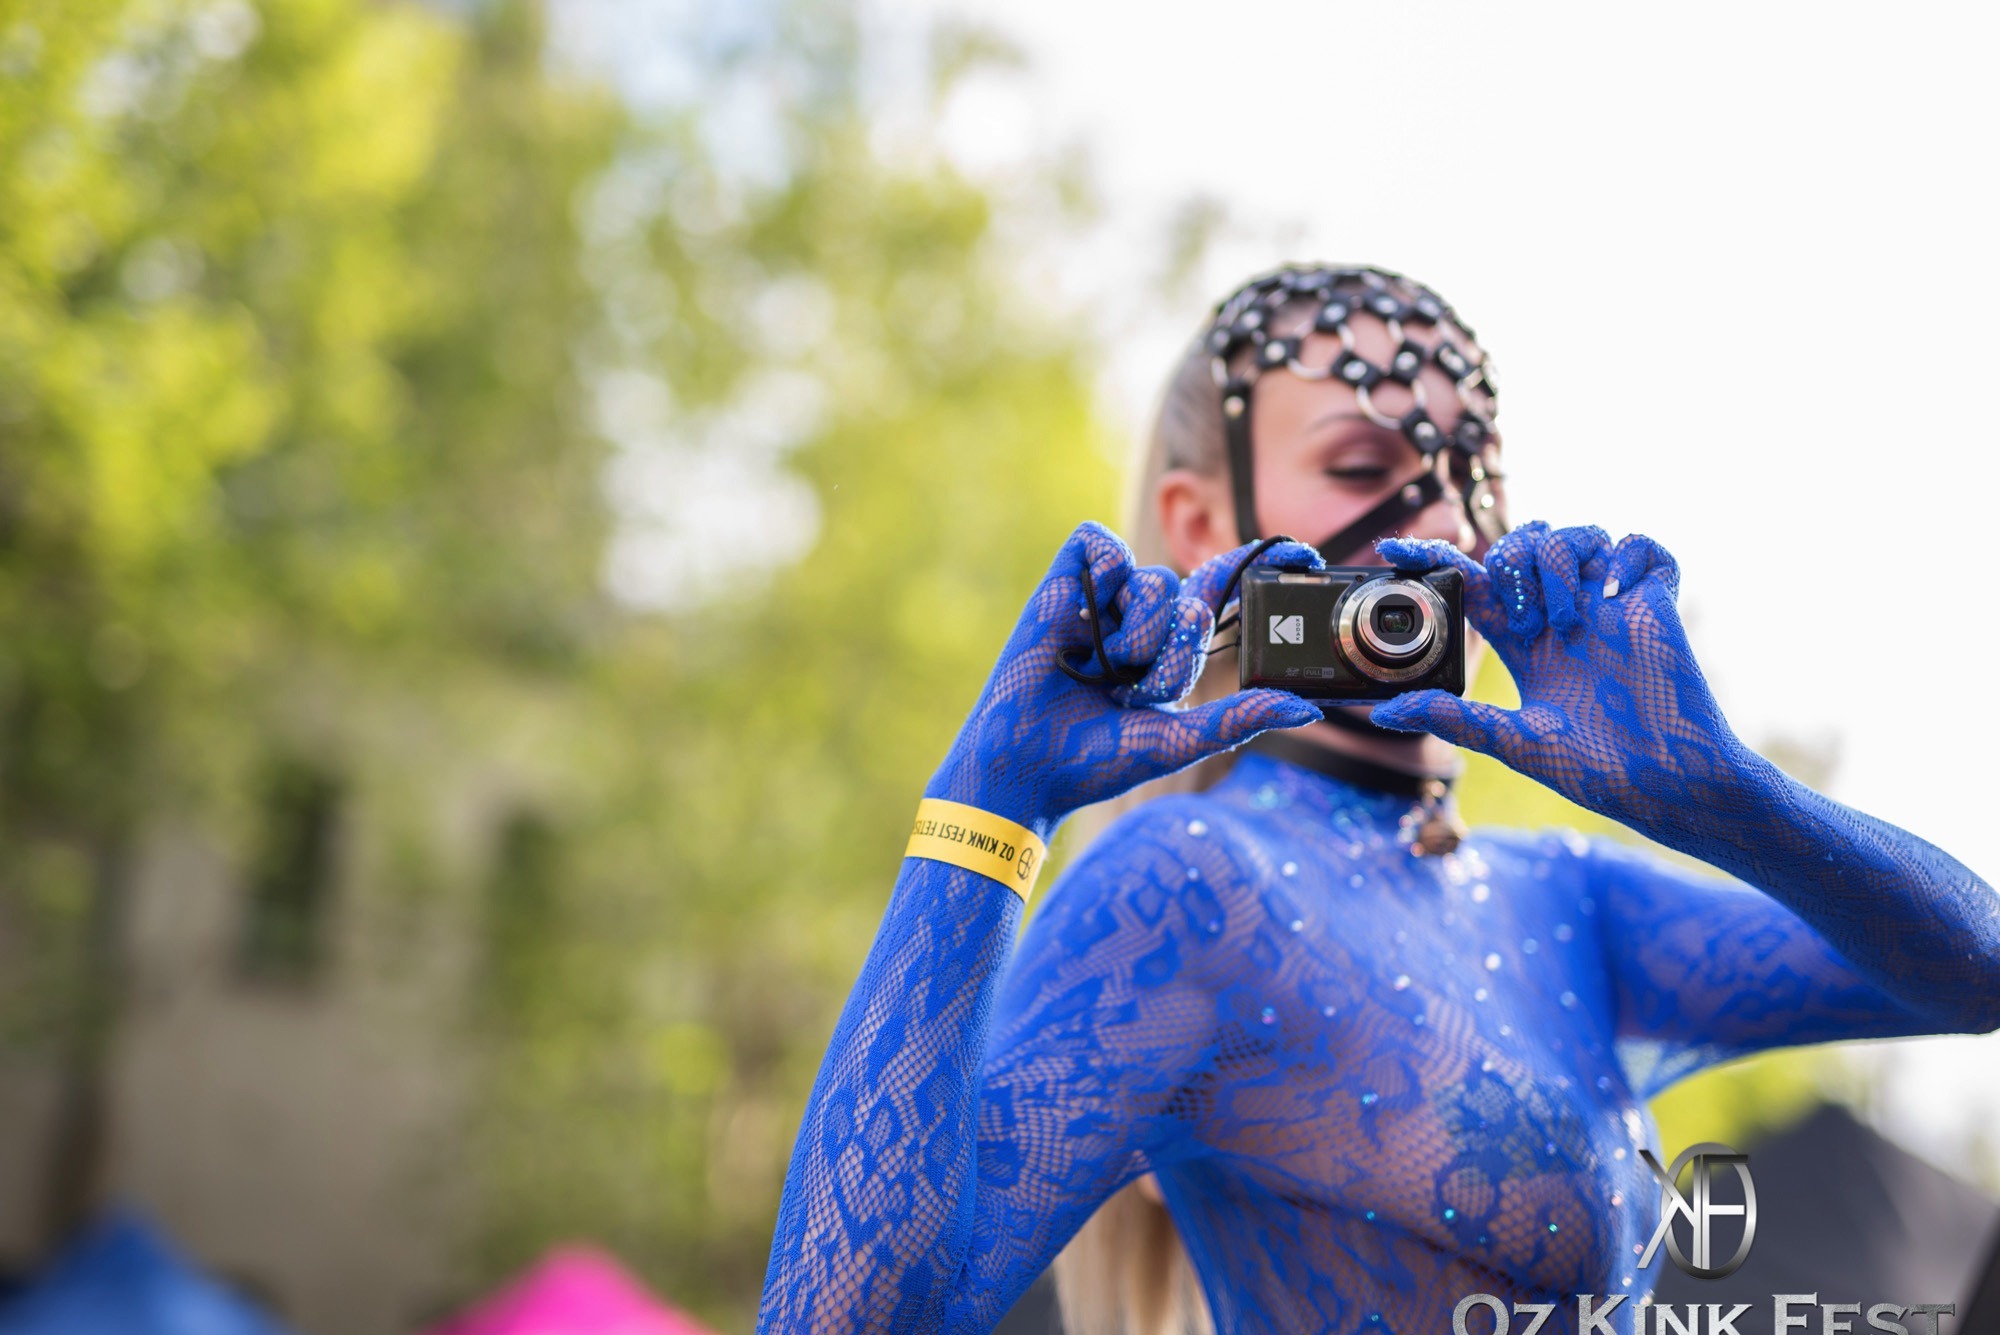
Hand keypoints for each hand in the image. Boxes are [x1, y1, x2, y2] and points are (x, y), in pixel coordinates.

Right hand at [927, 522, 1325, 835]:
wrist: (1028, 763)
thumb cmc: (1095, 758)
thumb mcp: (1178, 739)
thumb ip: (1238, 717)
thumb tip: (1305, 709)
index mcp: (1169, 645)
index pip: (1222, 588)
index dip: (1259, 563)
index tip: (1303, 553)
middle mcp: (1139, 615)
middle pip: (1190, 597)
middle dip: (1173, 649)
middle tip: (1133, 686)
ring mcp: (1103, 595)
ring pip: (1154, 579)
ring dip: (1139, 633)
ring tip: (1101, 667)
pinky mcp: (1064, 578)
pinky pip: (1102, 544)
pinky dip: (1102, 577)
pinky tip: (1083, 621)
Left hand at [1368, 522, 1761, 839]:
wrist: (1666, 780)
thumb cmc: (1594, 768)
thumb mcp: (1513, 740)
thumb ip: (1453, 717)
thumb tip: (1384, 714)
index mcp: (1522, 643)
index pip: (1471, 583)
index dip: (1432, 559)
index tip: (1390, 546)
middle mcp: (1562, 616)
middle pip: (1520, 545)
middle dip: (1511, 562)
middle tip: (1528, 622)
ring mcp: (1608, 605)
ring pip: (1575, 533)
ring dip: (1560, 561)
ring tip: (1570, 619)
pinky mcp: (1654, 601)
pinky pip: (1640, 544)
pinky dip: (1625, 555)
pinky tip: (1615, 595)